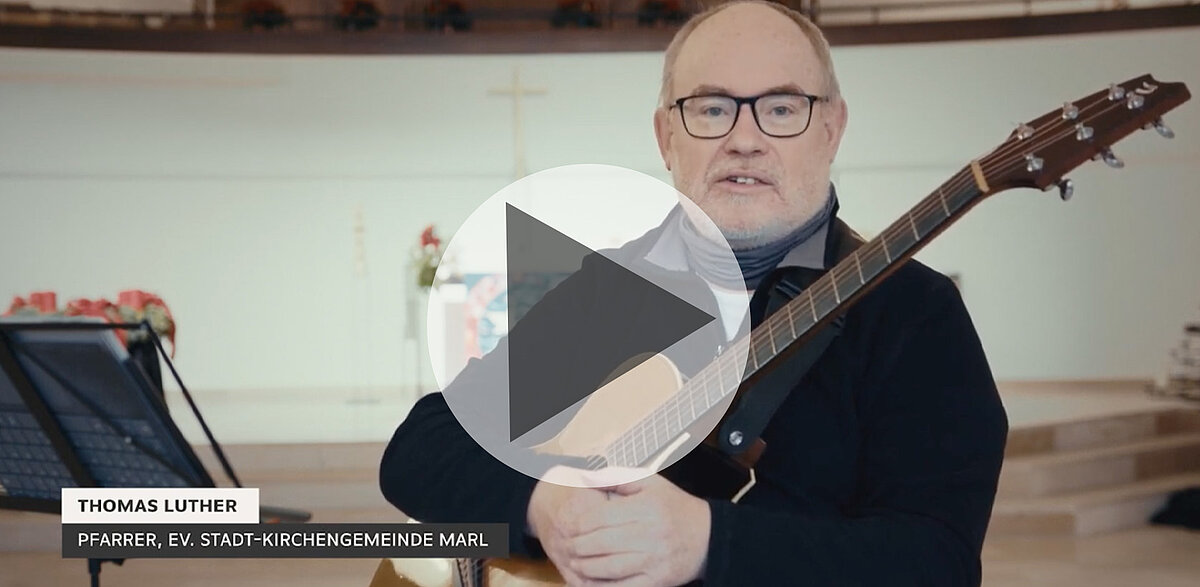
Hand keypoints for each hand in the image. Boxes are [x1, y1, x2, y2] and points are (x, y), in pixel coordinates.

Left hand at [527, 466, 710, 586]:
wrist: (709, 537)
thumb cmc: (675, 507)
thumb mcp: (651, 483)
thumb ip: (618, 478)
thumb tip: (587, 477)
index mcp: (647, 508)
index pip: (601, 517)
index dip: (579, 523)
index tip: (568, 525)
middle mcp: (651, 534)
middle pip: (601, 543)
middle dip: (577, 546)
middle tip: (566, 546)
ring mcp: (654, 560)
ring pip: (609, 567)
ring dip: (585, 567)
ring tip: (574, 563)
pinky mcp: (657, 581)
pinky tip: (591, 582)